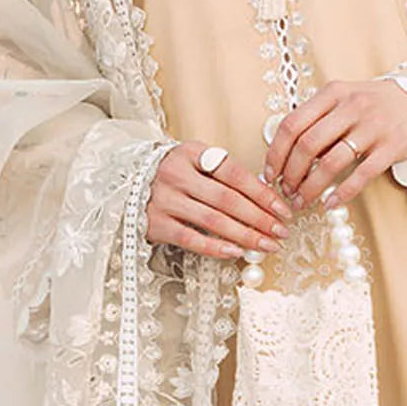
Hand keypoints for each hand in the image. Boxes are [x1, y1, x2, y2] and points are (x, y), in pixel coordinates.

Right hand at [146, 141, 293, 259]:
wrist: (124, 182)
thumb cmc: (171, 173)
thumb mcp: (194, 161)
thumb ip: (223, 174)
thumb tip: (265, 198)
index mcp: (191, 153)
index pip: (234, 173)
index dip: (262, 193)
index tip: (282, 209)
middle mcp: (176, 174)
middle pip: (227, 199)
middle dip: (259, 218)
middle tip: (280, 232)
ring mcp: (163, 199)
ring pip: (213, 221)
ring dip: (245, 235)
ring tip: (266, 245)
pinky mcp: (155, 224)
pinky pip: (191, 239)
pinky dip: (216, 247)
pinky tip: (236, 252)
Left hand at [263, 79, 406, 210]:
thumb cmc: (376, 102)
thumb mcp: (344, 98)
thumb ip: (318, 118)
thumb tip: (286, 153)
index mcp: (332, 93)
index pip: (292, 124)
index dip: (276, 153)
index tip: (269, 174)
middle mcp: (351, 107)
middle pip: (307, 145)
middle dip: (290, 174)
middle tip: (286, 191)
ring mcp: (373, 126)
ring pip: (331, 162)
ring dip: (311, 187)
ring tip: (302, 201)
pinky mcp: (392, 146)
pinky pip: (361, 174)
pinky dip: (342, 193)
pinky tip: (330, 203)